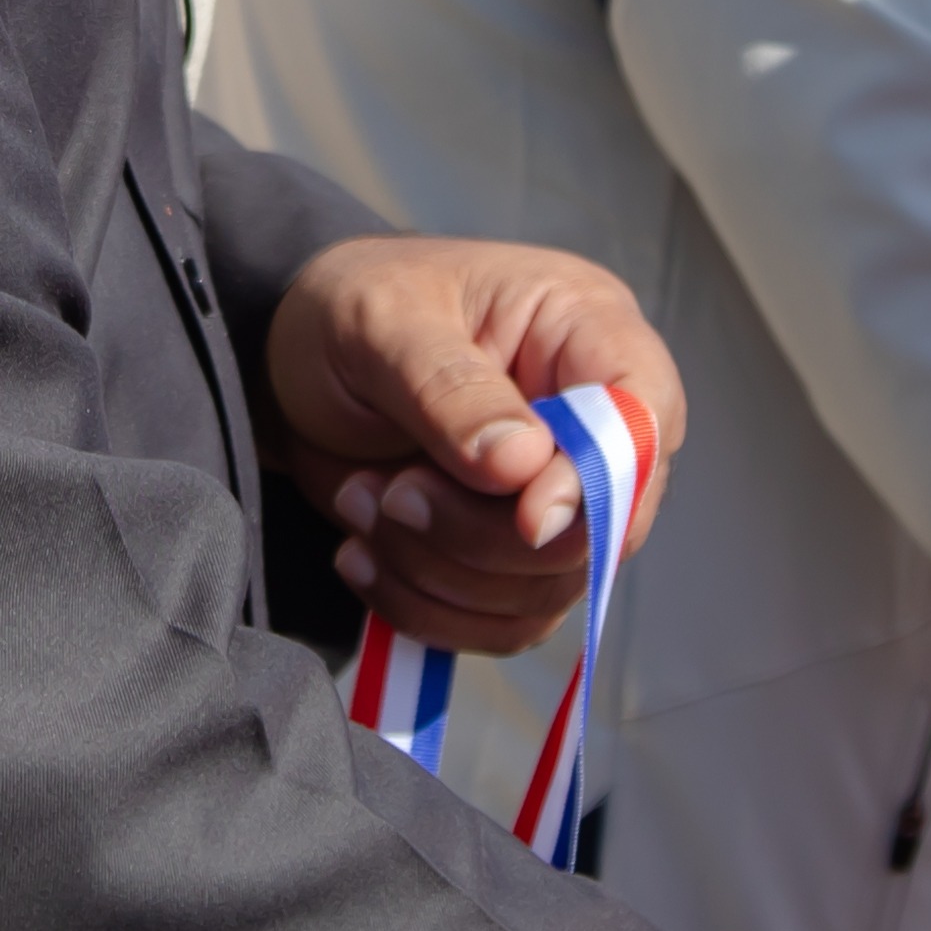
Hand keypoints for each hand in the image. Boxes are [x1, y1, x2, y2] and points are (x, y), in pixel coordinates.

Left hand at [263, 234, 685, 659]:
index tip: (525, 516)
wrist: (287, 361)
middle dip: (484, 536)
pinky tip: (362, 555)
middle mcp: (589, 419)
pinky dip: (424, 607)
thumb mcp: (382, 323)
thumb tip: (525, 468)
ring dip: (439, 572)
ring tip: (361, 504)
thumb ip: (452, 391)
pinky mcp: (510, 555)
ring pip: (547, 588)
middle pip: (600, 528)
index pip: (644, 420)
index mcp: (584, 329)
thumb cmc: (345, 307)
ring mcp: (554, 494)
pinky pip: (501, 623)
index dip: (600, 483)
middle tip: (391, 493)